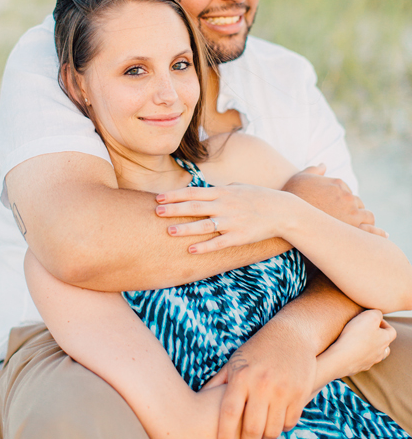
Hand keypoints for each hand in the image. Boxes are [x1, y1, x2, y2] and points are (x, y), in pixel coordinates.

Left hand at [155, 183, 291, 253]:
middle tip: (156, 211)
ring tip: (169, 231)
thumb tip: (201, 190)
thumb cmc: (258, 198)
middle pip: (195, 207)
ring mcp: (233, 221)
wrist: (284, 211)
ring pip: (205, 225)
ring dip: (186, 228)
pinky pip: (219, 242)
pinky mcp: (240, 236)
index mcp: (223, 192)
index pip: (193, 192)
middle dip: (174, 209)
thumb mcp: (237, 188)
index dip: (175, 195)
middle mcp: (225, 205)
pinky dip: (205, 247)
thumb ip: (218, 190)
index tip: (158, 197)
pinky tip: (191, 250)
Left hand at [201, 327, 315, 438]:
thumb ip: (219, 381)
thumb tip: (199, 398)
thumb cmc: (257, 348)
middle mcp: (261, 385)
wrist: (291, 334)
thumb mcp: (235, 361)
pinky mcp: (300, 393)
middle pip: (252, 427)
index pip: (230, 412)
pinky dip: (282, 429)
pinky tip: (274, 429)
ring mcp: (283, 390)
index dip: (225, 434)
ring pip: (273, 428)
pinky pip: (290, 422)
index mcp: (241, 376)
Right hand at [283, 167, 382, 234]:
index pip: (349, 193)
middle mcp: (347, 196)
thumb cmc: (291, 196)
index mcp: (338, 183)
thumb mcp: (300, 177)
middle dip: (353, 212)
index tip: (337, 210)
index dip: (345, 202)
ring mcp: (351, 212)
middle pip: (359, 204)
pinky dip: (371, 233)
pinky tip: (364, 237)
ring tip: (354, 231)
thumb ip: (314, 170)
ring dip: (363, 222)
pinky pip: (369, 230)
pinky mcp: (352, 227)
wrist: (287, 213)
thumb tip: (324, 165)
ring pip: (367, 217)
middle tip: (344, 221)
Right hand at [320, 309, 394, 377]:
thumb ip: (377, 313)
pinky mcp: (359, 367)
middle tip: (366, 331)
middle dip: (378, 338)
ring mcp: (370, 361)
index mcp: (385, 339)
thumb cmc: (356, 336)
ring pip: (375, 355)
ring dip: (370, 348)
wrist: (342, 357)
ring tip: (359, 342)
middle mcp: (380, 352)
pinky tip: (350, 351)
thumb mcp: (369, 316)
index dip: (384, 323)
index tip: (372, 319)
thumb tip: (378, 314)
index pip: (391, 331)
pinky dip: (359, 356)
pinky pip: (362, 361)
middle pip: (385, 345)